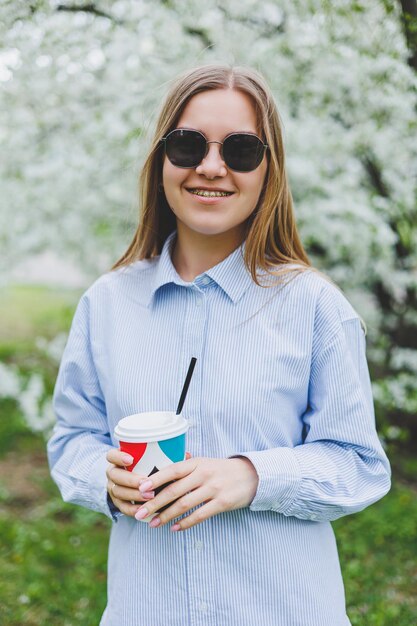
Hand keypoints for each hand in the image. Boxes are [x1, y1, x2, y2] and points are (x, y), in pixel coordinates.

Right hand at [106, 449, 191, 516]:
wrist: (133, 483)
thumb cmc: (147, 467)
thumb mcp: (151, 460)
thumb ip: (165, 456)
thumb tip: (187, 455)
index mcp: (118, 460)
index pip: (111, 455)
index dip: (119, 457)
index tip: (131, 459)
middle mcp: (113, 474)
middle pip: (115, 475)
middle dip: (131, 479)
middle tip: (146, 483)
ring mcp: (113, 489)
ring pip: (118, 492)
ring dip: (134, 495)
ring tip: (150, 496)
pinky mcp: (117, 503)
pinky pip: (122, 508)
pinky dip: (134, 509)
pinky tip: (145, 510)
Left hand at [134, 456, 258, 530]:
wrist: (251, 475)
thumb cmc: (221, 470)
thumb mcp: (204, 463)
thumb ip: (185, 467)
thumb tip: (159, 473)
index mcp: (197, 463)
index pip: (172, 469)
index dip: (155, 479)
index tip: (139, 488)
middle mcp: (204, 474)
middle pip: (174, 490)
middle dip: (155, 503)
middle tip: (140, 513)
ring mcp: (214, 488)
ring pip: (184, 504)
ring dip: (167, 516)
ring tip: (154, 524)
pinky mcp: (222, 502)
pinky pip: (200, 515)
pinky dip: (185, 523)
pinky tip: (175, 528)